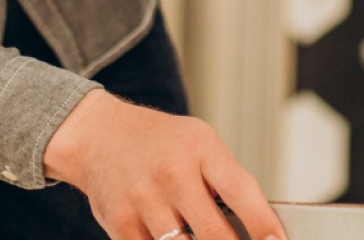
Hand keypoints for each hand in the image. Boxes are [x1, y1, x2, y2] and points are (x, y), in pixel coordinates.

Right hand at [43, 89, 286, 239]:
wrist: (99, 135)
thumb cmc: (161, 142)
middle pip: (214, 234)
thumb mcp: (201, 144)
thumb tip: (258, 230)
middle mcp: (172, 174)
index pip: (241, 192)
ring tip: (198, 234)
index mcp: (201, 150)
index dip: (264, 224)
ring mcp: (144, 200)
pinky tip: (172, 238)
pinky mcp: (121, 223)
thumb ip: (226, 182)